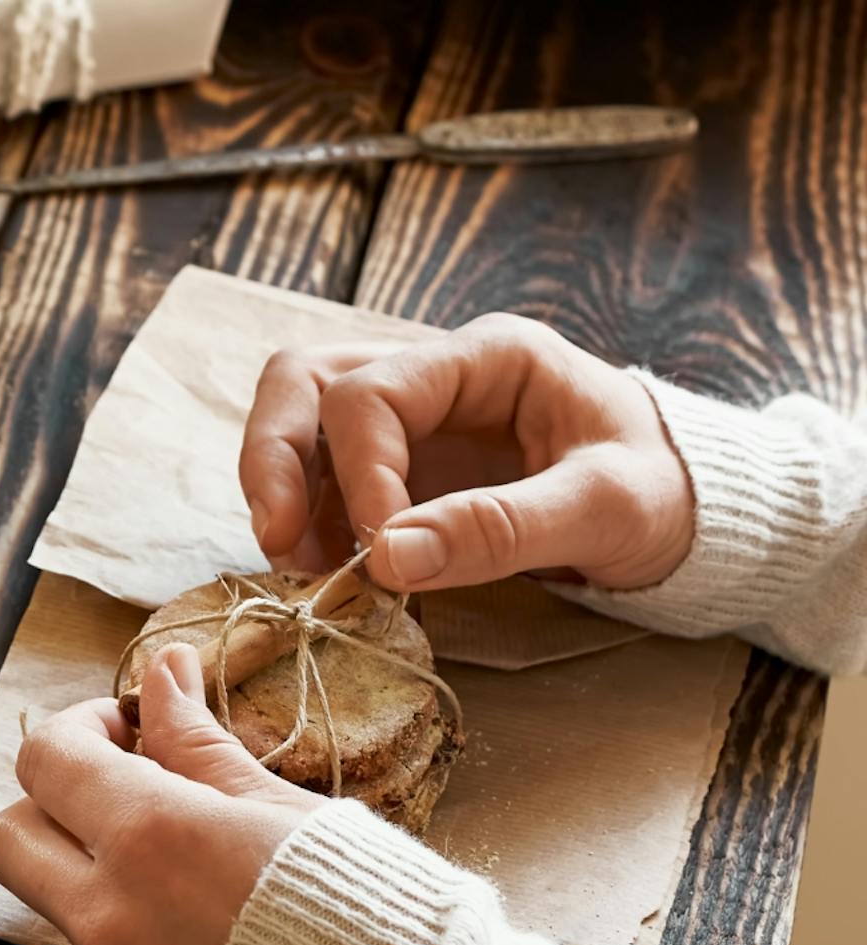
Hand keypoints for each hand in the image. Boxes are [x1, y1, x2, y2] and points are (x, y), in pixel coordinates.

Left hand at [0, 645, 323, 944]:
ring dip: (106, 890)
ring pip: (66, 919)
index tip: (120, 729)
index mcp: (153, 838)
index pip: (47, 759)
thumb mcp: (288, 815)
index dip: (76, 730)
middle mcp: (113, 920)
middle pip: (11, 840)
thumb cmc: (376, 919)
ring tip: (197, 893)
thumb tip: (162, 671)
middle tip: (122, 800)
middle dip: (53, 808)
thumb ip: (200, 747)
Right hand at [239, 313, 694, 591]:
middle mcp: (433, 371)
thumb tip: (388, 557)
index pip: (372, 394)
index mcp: (488, 356)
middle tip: (280, 543)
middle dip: (274, 462)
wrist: (686, 510)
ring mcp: (409, 417)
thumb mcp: (607, 509)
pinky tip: (331, 573)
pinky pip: (322, 478)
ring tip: (304, 570)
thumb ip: (502, 529)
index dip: (359, 475)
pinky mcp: (399, 465)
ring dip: (282, 493)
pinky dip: (309, 523)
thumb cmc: (662, 491)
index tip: (380, 559)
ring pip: (296, 421)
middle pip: (303, 381)